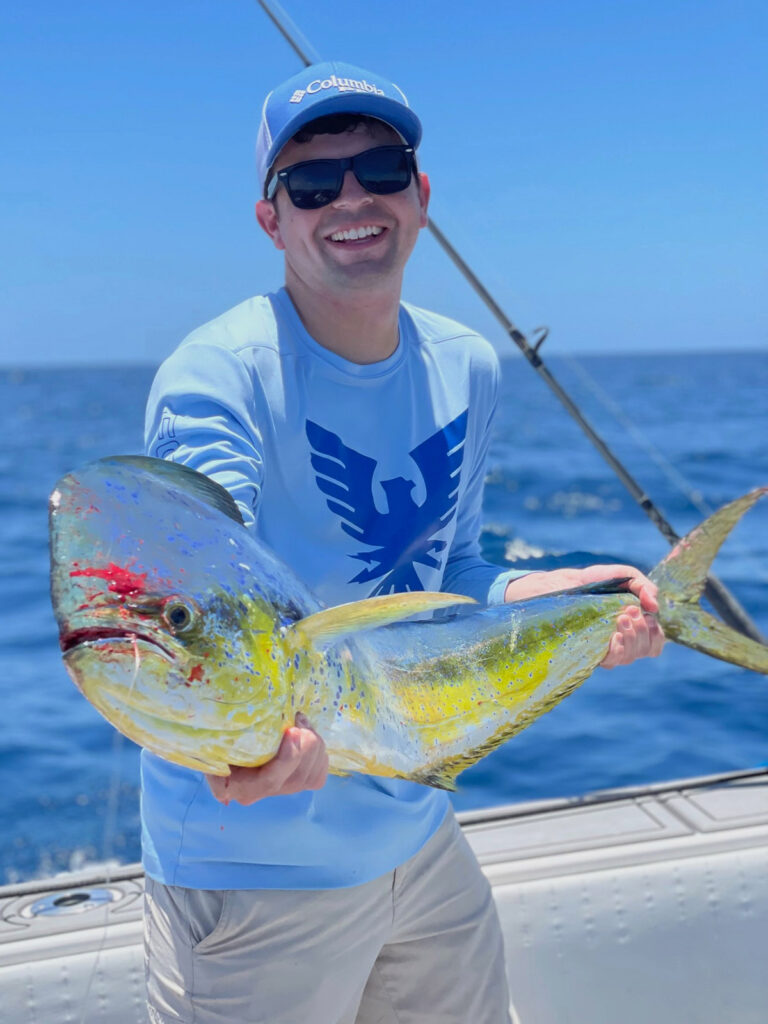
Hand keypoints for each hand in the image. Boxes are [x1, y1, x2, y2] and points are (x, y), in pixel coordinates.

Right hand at [206, 712, 328, 805]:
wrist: (222, 738)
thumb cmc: (216, 738)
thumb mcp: (211, 742)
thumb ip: (216, 753)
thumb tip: (224, 770)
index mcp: (240, 786)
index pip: (270, 781)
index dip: (287, 758)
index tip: (292, 731)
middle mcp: (262, 793)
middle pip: (297, 778)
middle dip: (306, 744)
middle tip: (297, 718)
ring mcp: (280, 789)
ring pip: (311, 776)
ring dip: (313, 744)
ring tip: (300, 722)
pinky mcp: (296, 781)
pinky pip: (318, 776)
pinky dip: (319, 754)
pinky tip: (306, 735)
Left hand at [503, 564, 664, 667]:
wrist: (557, 586)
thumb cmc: (590, 581)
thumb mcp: (621, 575)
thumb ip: (643, 585)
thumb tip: (656, 606)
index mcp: (631, 626)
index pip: (654, 644)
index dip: (656, 635)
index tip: (647, 616)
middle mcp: (619, 641)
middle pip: (645, 650)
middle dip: (642, 632)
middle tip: (629, 613)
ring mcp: (603, 648)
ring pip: (630, 657)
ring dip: (631, 639)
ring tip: (619, 619)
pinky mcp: (588, 653)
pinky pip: (611, 661)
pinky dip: (617, 649)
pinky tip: (613, 636)